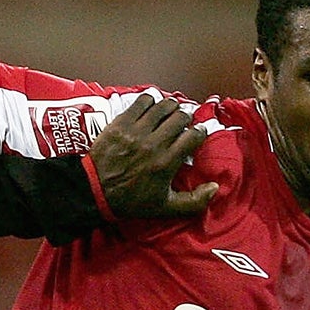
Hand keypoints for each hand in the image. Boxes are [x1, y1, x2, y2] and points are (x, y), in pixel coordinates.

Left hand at [87, 94, 218, 219]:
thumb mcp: (164, 208)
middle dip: (186, 117)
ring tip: (170, 112)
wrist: (94, 192)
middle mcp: (154, 143)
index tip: (198, 133)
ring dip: (170, 106)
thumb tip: (215, 187)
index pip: (194, 136)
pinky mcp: (121, 123)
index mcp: (167, 162)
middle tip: (183, 122)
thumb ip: (193, 201)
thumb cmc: (130, 201)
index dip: (200, 131)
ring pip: (163, 106)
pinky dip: (150, 101)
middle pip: (181, 117)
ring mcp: (137, 131)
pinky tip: (151, 107)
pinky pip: (142, 102)